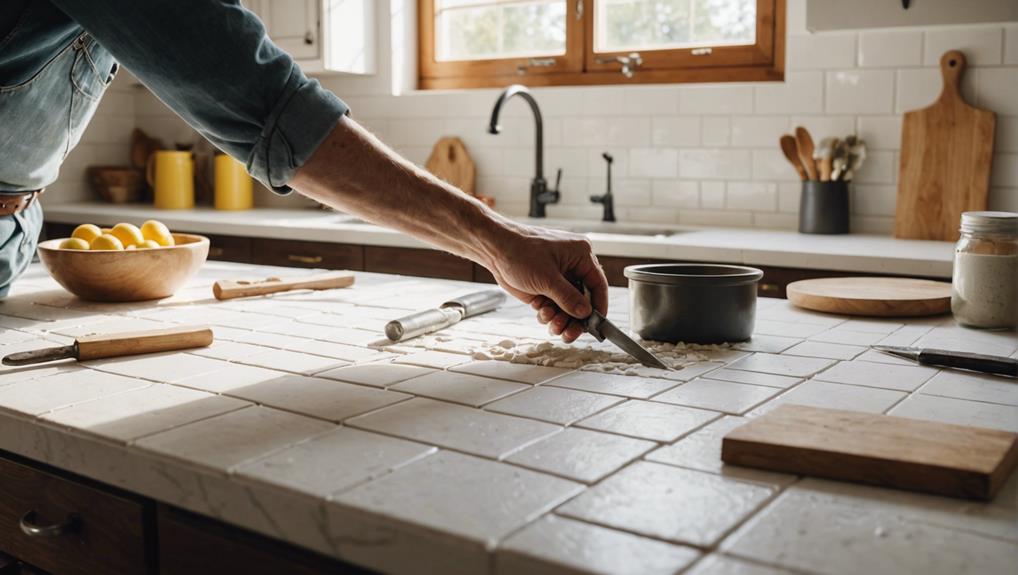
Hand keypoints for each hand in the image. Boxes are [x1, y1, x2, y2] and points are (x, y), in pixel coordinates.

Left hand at [485, 224, 607, 342]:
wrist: (494, 249)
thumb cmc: (519, 251)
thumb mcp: (547, 278)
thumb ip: (568, 298)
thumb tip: (585, 312)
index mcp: (580, 255)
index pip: (598, 284)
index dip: (598, 306)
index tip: (596, 324)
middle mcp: (572, 266)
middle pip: (583, 299)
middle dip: (575, 318)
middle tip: (570, 334)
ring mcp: (558, 278)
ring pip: (568, 306)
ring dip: (561, 318)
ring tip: (553, 325)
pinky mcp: (545, 287)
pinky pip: (554, 306)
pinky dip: (549, 314)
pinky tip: (541, 312)